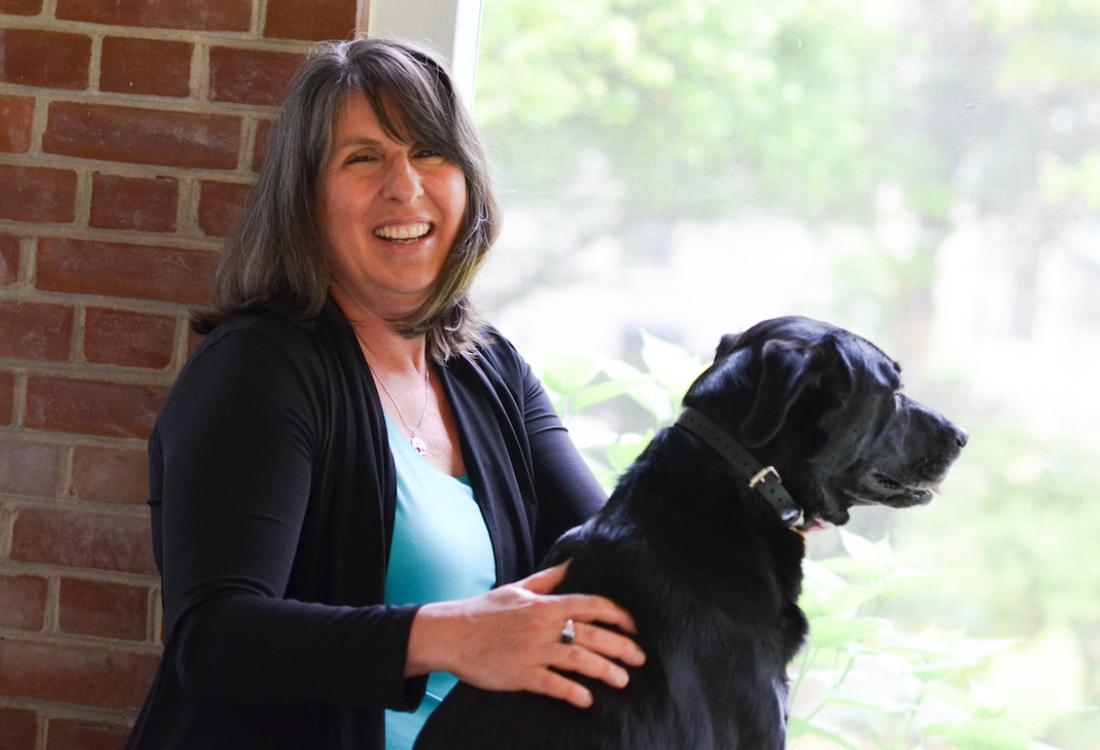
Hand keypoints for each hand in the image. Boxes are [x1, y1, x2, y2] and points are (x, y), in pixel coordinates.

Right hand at [407, 562, 645, 708]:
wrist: (450, 633)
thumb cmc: (484, 610)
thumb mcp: (517, 588)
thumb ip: (548, 579)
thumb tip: (572, 563)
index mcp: (544, 604)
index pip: (590, 605)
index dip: (617, 615)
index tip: (633, 626)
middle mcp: (542, 627)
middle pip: (592, 635)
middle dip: (621, 646)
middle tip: (641, 657)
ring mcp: (532, 652)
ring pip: (578, 661)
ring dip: (605, 671)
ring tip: (624, 680)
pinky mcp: (520, 675)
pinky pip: (552, 685)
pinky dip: (572, 692)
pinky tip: (587, 700)